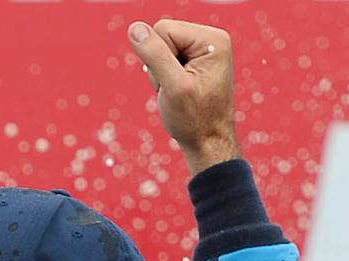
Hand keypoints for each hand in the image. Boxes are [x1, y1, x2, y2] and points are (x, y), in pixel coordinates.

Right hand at [128, 20, 238, 173]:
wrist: (208, 144)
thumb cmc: (195, 121)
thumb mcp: (174, 88)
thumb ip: (155, 55)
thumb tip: (135, 29)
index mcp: (212, 40)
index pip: (163, 29)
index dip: (158, 58)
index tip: (176, 83)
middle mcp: (211, 39)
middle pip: (161, 36)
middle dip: (159, 66)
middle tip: (175, 90)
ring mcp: (203, 49)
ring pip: (159, 49)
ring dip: (161, 74)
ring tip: (178, 93)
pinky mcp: (195, 60)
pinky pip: (164, 58)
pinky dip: (164, 77)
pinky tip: (178, 92)